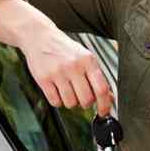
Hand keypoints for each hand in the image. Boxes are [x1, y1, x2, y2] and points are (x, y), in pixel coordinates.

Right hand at [0, 0, 113, 115]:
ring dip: (71, 102)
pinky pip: (55, 102)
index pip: (101, 89)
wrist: (40, 37)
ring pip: (70, 103)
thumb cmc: (65, 49)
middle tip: (81, 97)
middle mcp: (74, 66)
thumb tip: (109, 98)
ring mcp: (58, 73)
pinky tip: (57, 90)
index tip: (103, 112)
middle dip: (85, 103)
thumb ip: (97, 77)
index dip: (104, 105)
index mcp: (88, 61)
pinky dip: (58, 101)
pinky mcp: (44, 79)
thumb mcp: (85, 58)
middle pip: (86, 100)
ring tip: (68, 90)